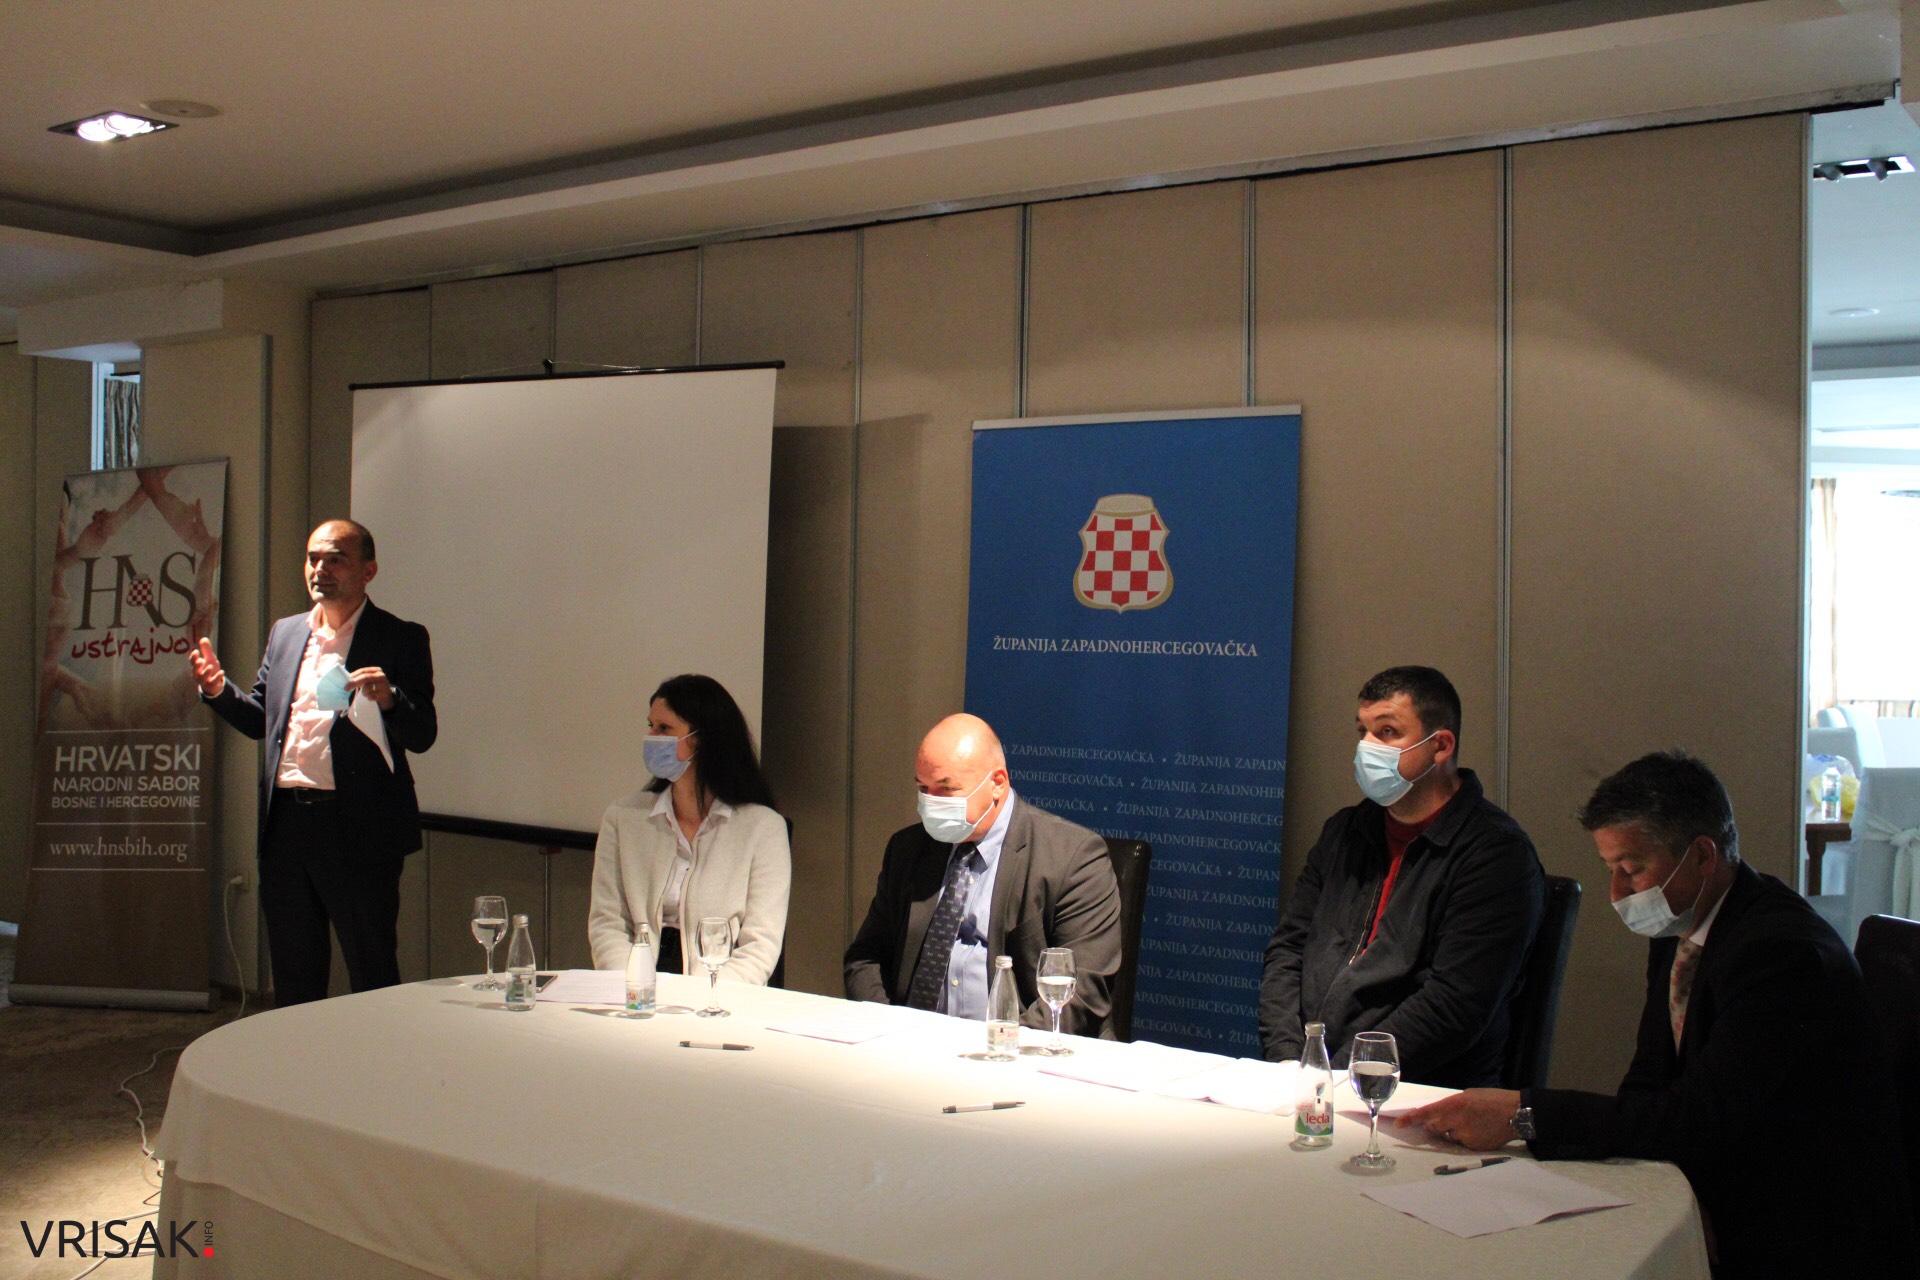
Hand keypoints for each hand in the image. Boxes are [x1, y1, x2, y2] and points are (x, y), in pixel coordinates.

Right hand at [190, 637, 224, 697]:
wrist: (214, 684)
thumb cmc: (210, 670)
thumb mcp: (209, 659)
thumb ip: (206, 650)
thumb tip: (203, 638)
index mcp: (197, 666)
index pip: (192, 661)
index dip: (193, 657)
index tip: (196, 651)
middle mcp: (198, 674)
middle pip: (194, 670)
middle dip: (196, 666)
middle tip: (200, 661)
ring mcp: (204, 680)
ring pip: (202, 677)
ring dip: (206, 672)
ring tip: (210, 666)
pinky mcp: (211, 685)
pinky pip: (212, 682)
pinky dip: (217, 677)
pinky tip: (222, 672)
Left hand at [347, 667, 394, 709]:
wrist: (387, 697)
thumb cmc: (374, 688)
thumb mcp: (368, 681)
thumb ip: (359, 679)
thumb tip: (346, 680)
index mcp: (375, 670)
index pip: (363, 671)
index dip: (353, 676)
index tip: (345, 681)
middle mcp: (381, 675)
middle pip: (366, 678)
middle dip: (355, 683)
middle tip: (346, 688)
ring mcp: (384, 684)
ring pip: (368, 688)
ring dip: (364, 693)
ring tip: (367, 694)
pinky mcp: (385, 693)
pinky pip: (372, 696)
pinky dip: (370, 698)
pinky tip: (373, 697)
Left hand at [1400, 1088, 1523, 1151]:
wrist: (1516, 1113)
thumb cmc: (1492, 1100)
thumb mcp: (1468, 1096)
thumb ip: (1451, 1105)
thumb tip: (1437, 1114)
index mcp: (1454, 1103)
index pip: (1426, 1113)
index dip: (1411, 1119)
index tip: (1398, 1124)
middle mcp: (1456, 1120)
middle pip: (1434, 1127)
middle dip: (1435, 1125)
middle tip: (1448, 1119)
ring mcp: (1464, 1135)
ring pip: (1448, 1136)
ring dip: (1452, 1131)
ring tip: (1471, 1123)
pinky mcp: (1472, 1146)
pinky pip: (1460, 1143)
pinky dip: (1464, 1138)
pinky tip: (1478, 1130)